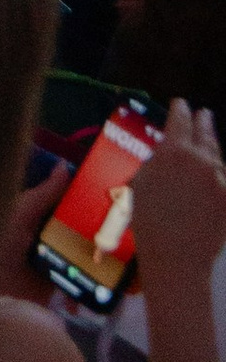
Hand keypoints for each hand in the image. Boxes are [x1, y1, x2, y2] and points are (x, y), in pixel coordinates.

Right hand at [132, 102, 225, 304]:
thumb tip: (168, 150)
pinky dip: (219, 173)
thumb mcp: (143, 179)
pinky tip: (216, 172)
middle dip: (202, 122)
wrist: (177, 257)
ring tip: (209, 139)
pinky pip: (224, 179)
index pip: (180, 119)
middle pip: (205, 133)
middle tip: (202, 114)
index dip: (180, 109)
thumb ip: (159, 159)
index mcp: (175, 150)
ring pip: (217, 155)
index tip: (180, 103)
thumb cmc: (149, 219)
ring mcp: (220, 179)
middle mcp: (202, 159)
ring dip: (212, 146)